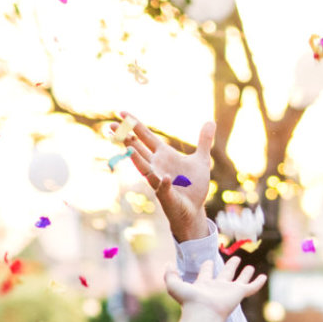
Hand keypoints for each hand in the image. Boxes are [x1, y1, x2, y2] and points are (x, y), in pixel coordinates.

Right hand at [125, 115, 214, 239]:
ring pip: (144, 168)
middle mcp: (157, 166)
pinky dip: (164, 182)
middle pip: (137, 149)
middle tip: (111, 126)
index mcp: (164, 155)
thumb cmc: (194, 186)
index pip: (145, 136)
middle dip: (125, 138)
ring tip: (127, 147)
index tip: (121, 112)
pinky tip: (165, 178)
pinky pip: (164, 188)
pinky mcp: (166, 195)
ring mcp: (159, 180)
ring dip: (136, 158)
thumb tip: (211, 121)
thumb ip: (204, 141)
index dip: (134, 123)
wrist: (194, 210)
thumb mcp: (201, 160)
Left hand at [164, 253, 264, 318]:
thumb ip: (169, 274)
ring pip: (239, 280)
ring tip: (249, 267)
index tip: (209, 261)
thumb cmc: (189, 301)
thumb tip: (168, 264)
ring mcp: (229, 291)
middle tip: (235, 259)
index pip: (207, 273)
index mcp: (204, 285)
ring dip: (244, 273)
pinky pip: (251, 287)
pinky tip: (263, 277)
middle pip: (225, 274)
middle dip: (230, 266)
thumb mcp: (174, 285)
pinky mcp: (239, 293)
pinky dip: (258, 283)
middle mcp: (218, 287)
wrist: (203, 312)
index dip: (207, 267)